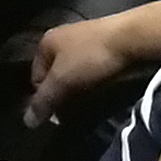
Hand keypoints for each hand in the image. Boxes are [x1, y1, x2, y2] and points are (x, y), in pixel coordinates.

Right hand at [26, 0, 160, 122]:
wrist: (132, 38)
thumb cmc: (91, 57)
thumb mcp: (62, 81)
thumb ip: (43, 101)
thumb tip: (27, 121)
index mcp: (46, 42)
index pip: (35, 78)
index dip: (44, 97)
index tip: (56, 114)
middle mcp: (62, 38)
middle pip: (55, 76)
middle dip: (62, 95)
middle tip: (71, 112)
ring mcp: (84, 41)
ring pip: (74, 74)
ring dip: (78, 90)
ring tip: (88, 102)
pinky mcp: (104, 47)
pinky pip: (91, 71)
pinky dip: (93, 82)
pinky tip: (101, 90)